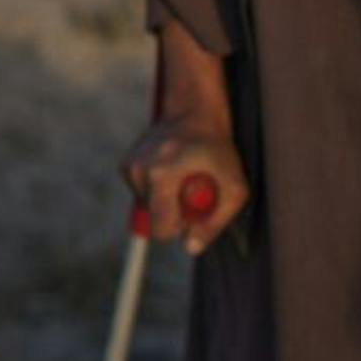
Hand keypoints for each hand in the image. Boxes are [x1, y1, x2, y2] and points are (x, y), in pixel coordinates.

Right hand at [121, 114, 248, 256]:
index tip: (194, 209)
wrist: (196, 111)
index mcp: (161, 176)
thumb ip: (215, 224)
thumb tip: (190, 248)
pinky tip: (170, 170)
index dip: (180, 227)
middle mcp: (139, 170)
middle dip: (173, 212)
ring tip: (182, 175)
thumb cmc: (218, 149)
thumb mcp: (234, 188)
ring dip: (165, 199)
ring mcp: (130, 165)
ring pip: (146, 205)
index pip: (161, 229)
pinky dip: (156, 188)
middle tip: (192, 188)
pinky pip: (142, 192)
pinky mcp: (126, 162)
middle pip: (153, 218)